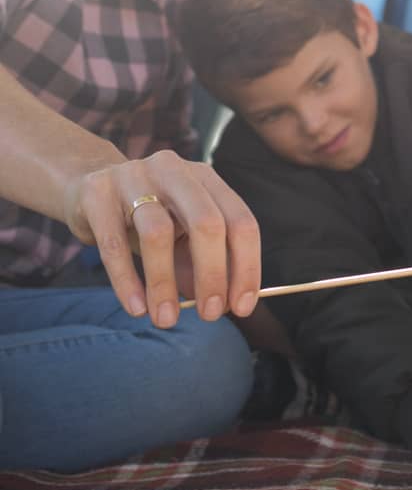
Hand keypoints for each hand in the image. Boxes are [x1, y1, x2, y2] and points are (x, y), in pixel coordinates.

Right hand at [63, 149, 260, 329]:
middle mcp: (174, 170)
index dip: (246, 266)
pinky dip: (127, 280)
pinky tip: (136, 308)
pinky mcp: (96, 193)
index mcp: (204, 177)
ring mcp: (133, 177)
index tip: (242, 307)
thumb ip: (202, 263)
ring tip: (165, 319)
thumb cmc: (146, 219)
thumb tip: (223, 305)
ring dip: (164, 283)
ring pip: (157, 233)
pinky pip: (113, 243)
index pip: (239, 220)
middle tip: (210, 314)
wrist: (87, 188)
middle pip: (206, 222)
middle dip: (212, 274)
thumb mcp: (180, 235)